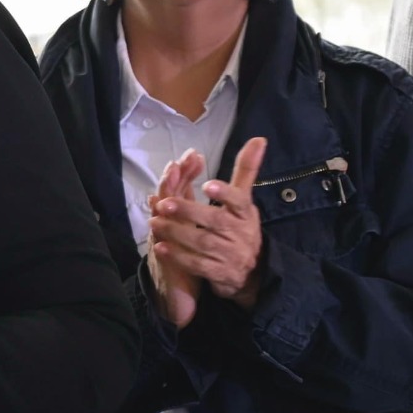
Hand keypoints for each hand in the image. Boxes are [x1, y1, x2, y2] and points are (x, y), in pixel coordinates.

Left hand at [149, 138, 267, 309]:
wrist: (252, 272)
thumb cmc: (241, 228)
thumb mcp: (244, 201)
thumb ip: (246, 171)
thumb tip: (258, 139)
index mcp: (245, 213)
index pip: (238, 201)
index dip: (224, 193)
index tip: (207, 185)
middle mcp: (240, 233)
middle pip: (214, 222)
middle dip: (188, 212)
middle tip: (164, 203)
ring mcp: (230, 255)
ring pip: (202, 243)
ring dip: (176, 233)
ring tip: (154, 222)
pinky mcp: (219, 273)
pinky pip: (197, 265)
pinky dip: (178, 257)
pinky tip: (160, 247)